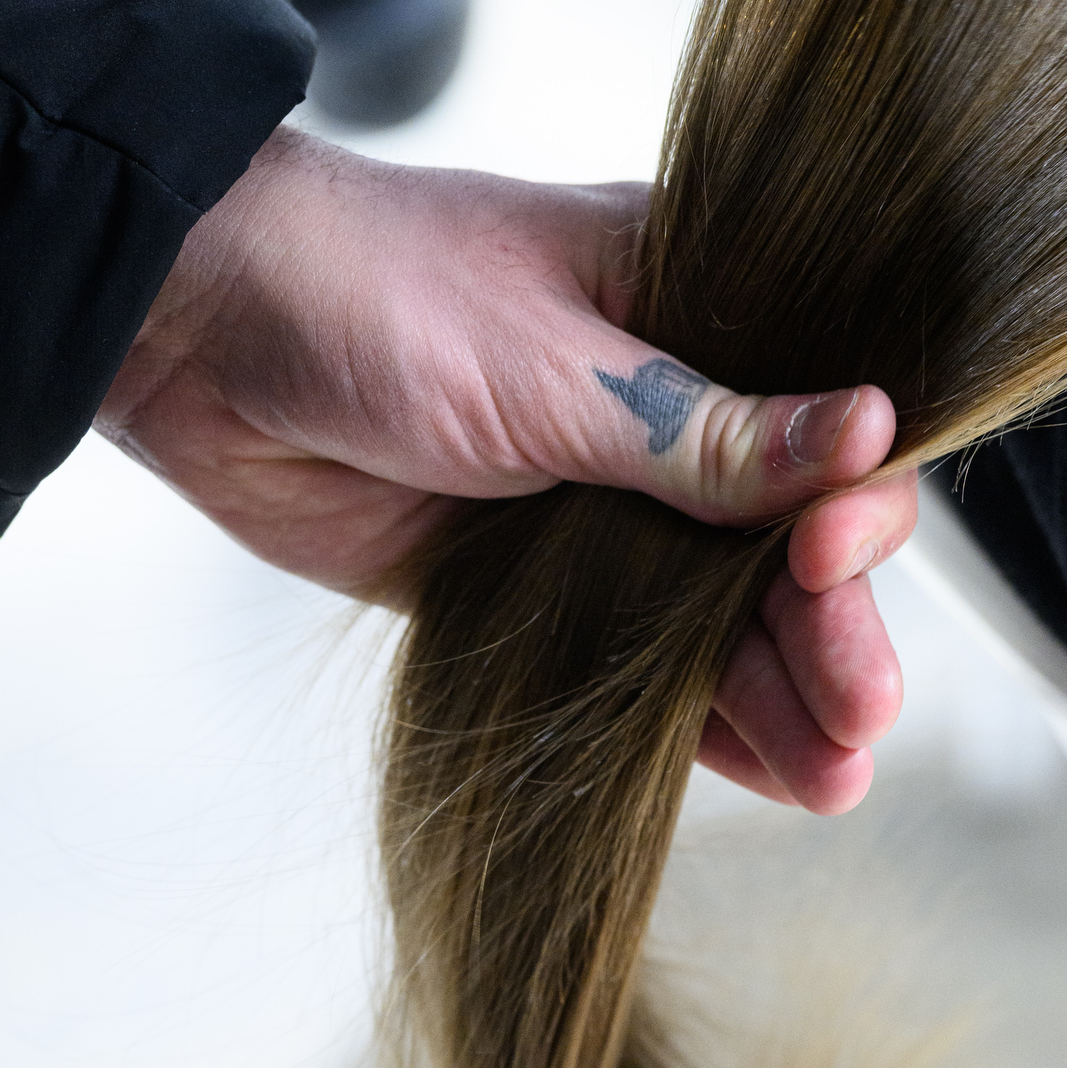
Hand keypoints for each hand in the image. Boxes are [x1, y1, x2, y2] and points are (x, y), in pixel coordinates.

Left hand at [98, 126, 916, 810]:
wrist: (198, 338)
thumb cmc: (369, 289)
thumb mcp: (550, 365)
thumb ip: (702, 432)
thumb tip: (869, 435)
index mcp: (698, 306)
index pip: (827, 419)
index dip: (851, 501)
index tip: (830, 559)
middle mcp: (669, 409)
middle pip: (790, 536)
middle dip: (832, 627)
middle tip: (862, 711)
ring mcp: (607, 500)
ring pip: (726, 611)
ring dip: (784, 690)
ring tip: (837, 778)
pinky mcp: (541, 578)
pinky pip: (644, 656)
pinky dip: (700, 716)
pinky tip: (773, 769)